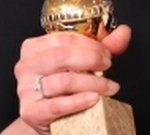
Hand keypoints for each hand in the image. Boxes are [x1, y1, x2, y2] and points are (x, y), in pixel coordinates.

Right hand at [13, 25, 130, 133]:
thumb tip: (123, 32)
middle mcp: (25, 66)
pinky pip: (56, 105)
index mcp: (34, 48)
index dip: (92, 45)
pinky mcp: (30, 112)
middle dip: (92, 59)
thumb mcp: (83, 62)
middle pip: (62, 56)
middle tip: (108, 66)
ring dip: (93, 84)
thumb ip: (103, 46)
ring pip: (64, 81)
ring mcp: (25, 90)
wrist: (51, 117)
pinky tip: (94, 99)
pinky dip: (78, 101)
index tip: (107, 53)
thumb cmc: (66, 85)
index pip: (65, 39)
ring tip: (109, 87)